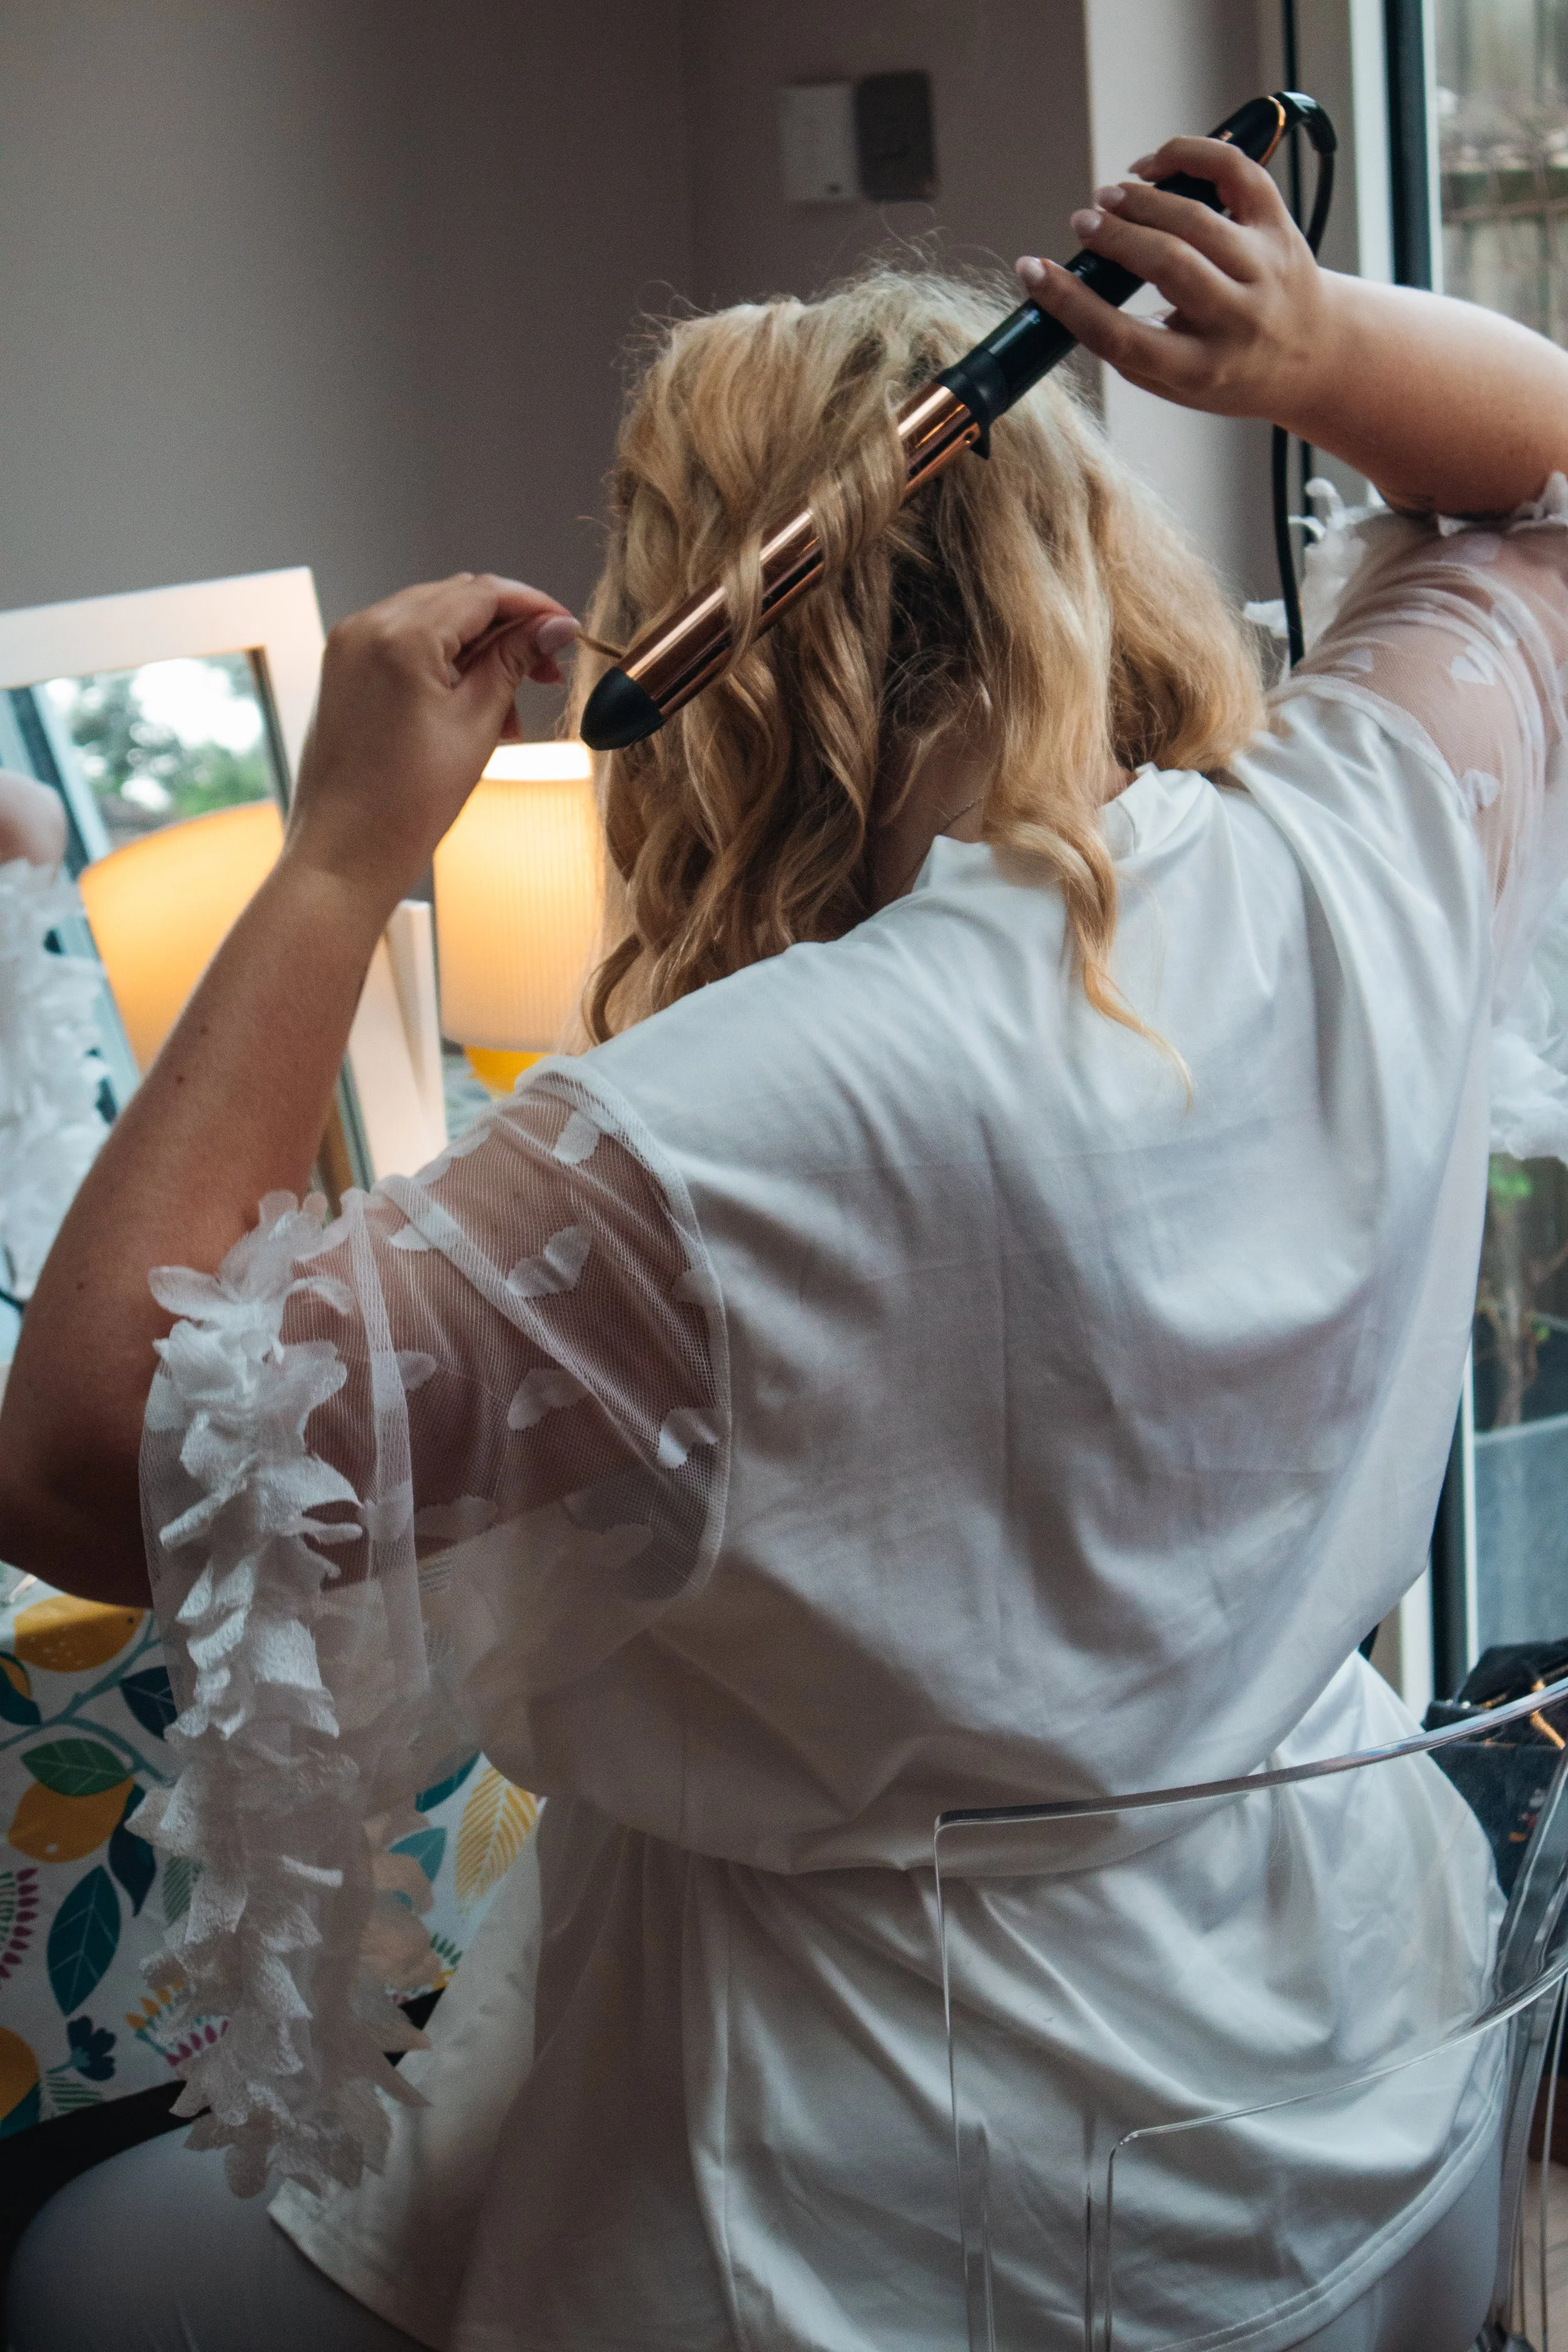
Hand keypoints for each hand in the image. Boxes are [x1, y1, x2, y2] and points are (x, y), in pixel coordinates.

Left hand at [284, 573, 578, 912]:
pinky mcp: (343, 671)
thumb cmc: (404, 805)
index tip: (566, 630)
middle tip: (547, 670)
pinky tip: (472, 706)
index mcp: (400, 637)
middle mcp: (366, 628)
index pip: (482, 593)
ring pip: (432, 621)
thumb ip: (514, 663)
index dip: (533, 607)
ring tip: (511, 707)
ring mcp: (349, 647)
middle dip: (508, 630)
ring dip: (479, 650)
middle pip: (456, 600)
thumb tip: (553, 628)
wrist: (345, 855)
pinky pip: (405, 646)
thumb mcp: (477, 725)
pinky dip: (444, 664)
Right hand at [1017, 136, 1335, 427]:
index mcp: (1204, 369)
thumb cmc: (1230, 368)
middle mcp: (1240, 319)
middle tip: (1083, 223)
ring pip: (1195, 218)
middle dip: (1113, 235)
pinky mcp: (1280, 226)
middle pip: (1165, 265)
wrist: (1316, 356)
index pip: (1123, 336)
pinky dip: (1189, 156)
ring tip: (1110, 199)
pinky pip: (1235, 172)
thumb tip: (1069, 293)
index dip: (1069, 302)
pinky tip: (1153, 166)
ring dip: (1141, 200)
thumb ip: (1128, 348)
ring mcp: (1265, 268)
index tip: (1033, 271)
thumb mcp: (1176, 381)